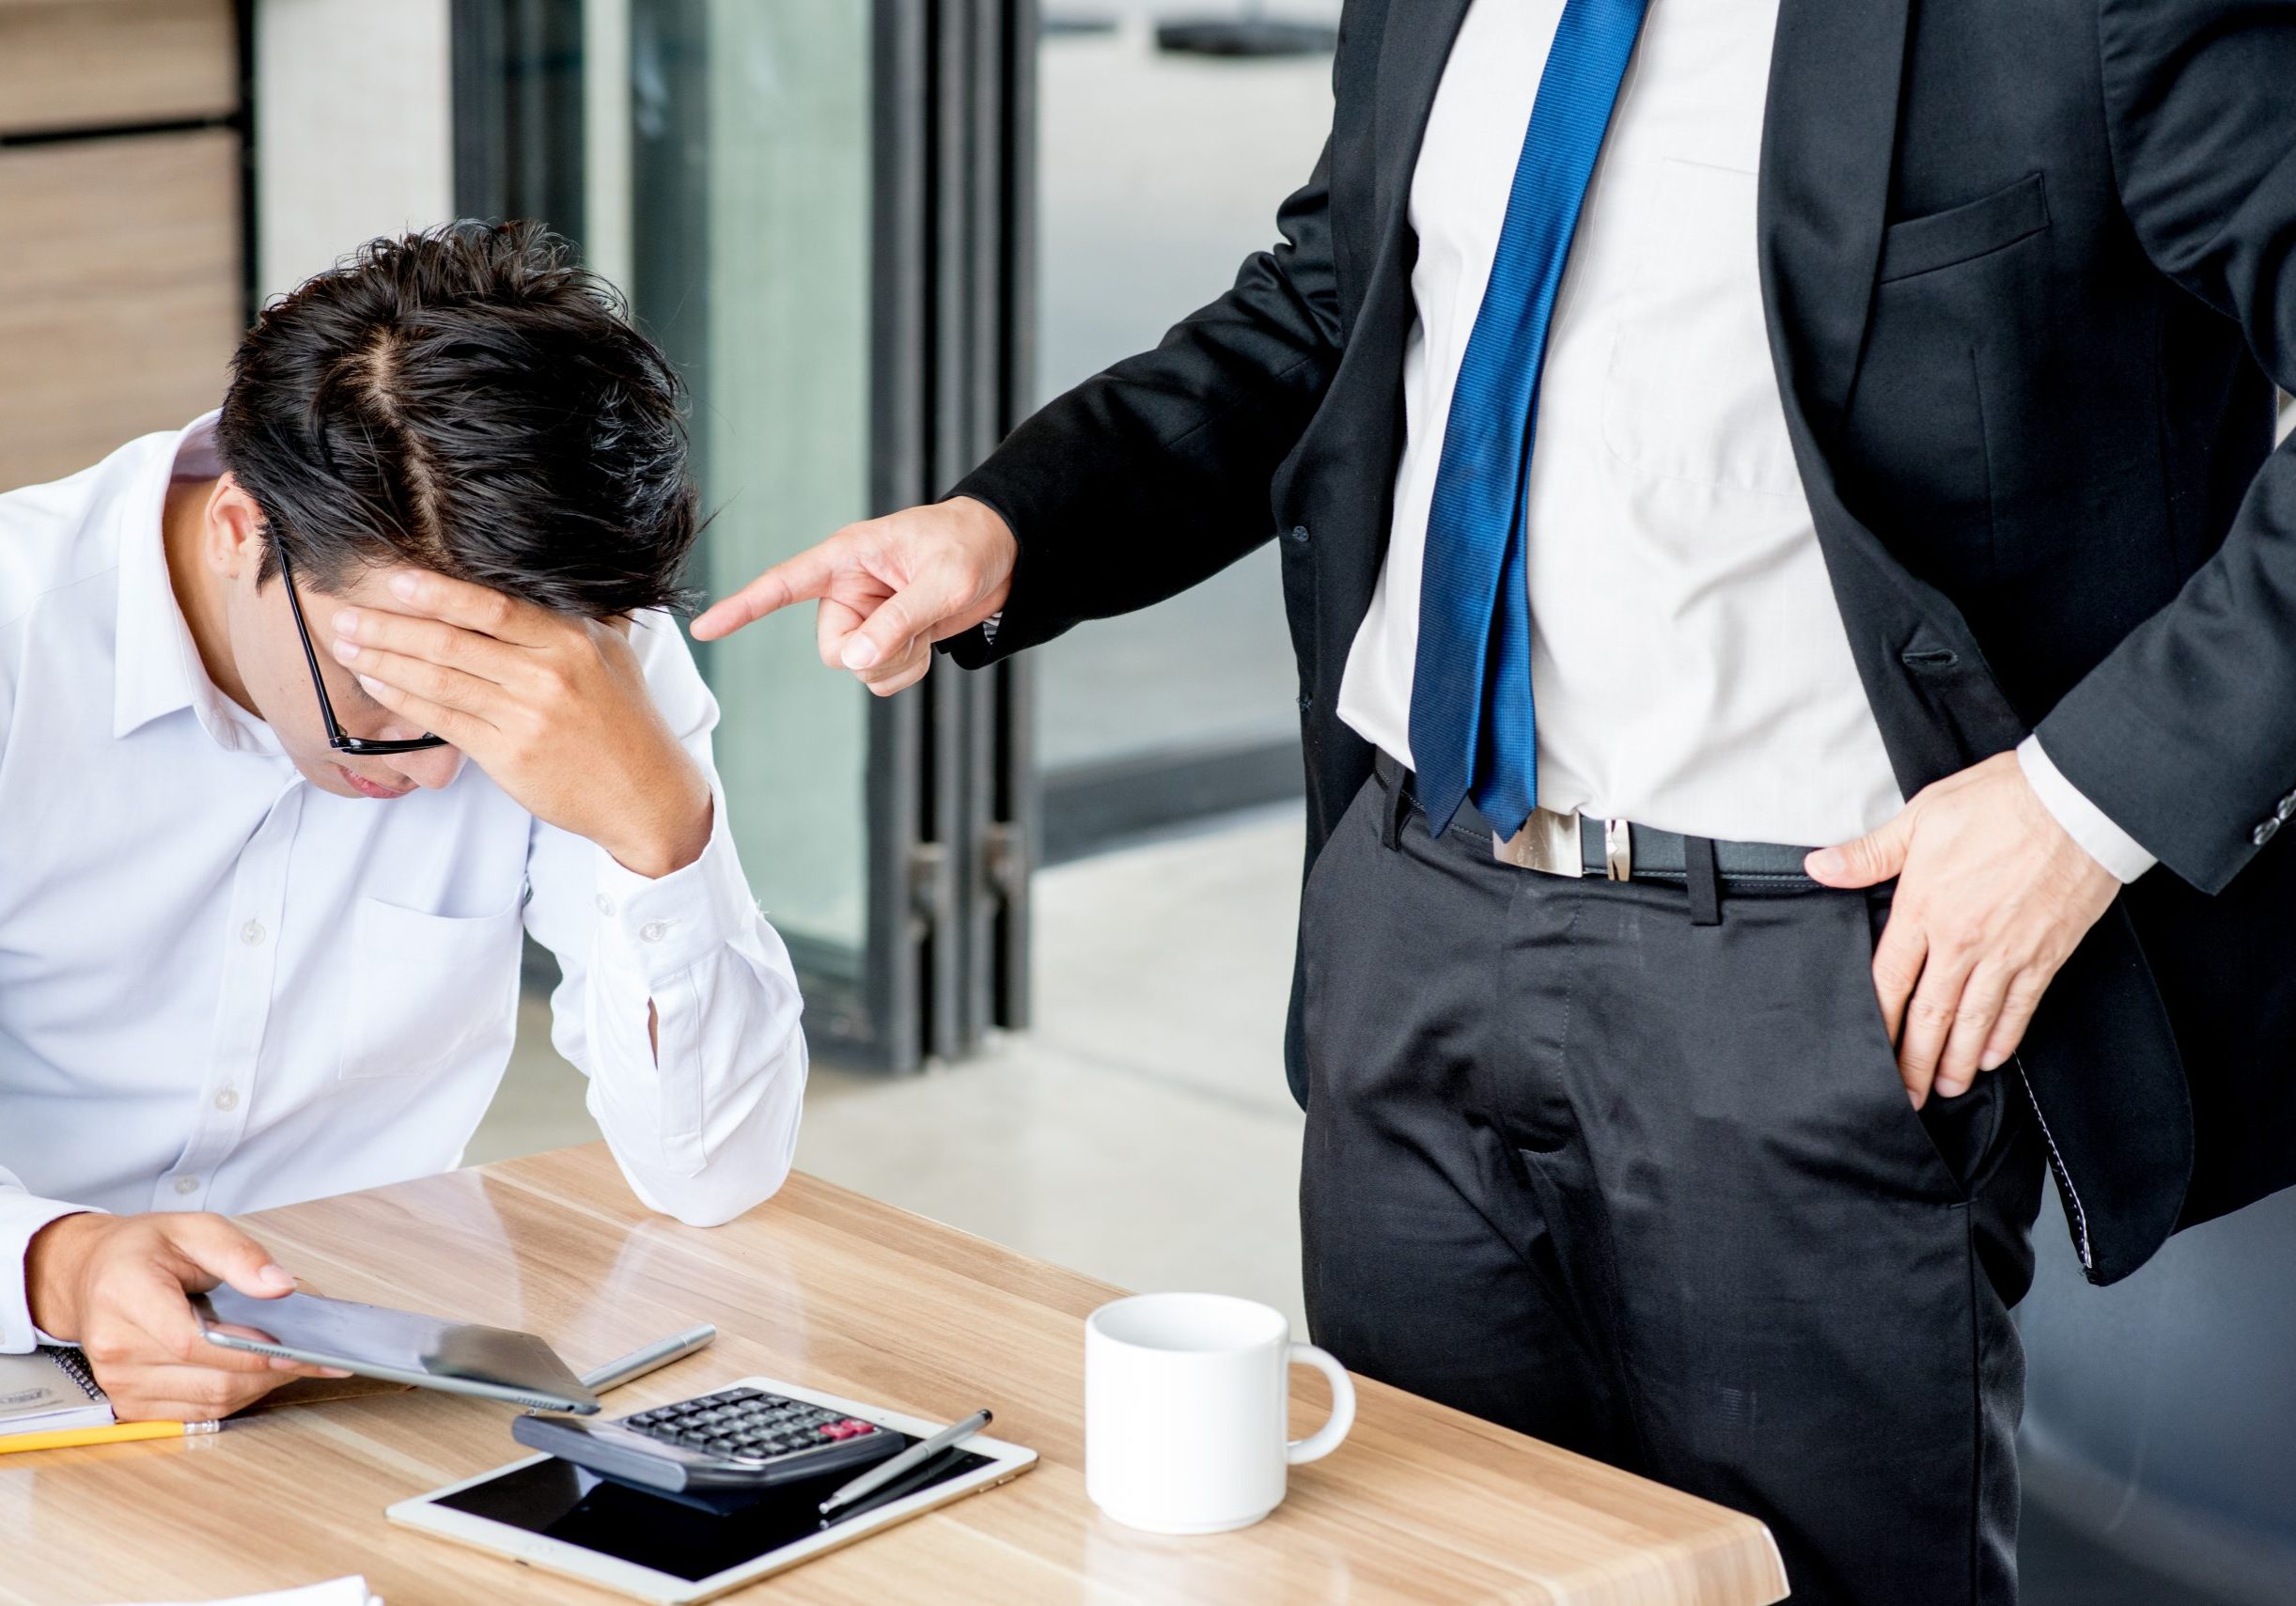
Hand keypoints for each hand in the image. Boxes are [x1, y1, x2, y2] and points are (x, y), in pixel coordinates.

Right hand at [24, 1212, 345, 1421]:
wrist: (93, 1274)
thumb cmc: (144, 1251)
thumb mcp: (196, 1229)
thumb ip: (241, 1255)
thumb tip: (282, 1286)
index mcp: (125, 1294)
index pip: (191, 1340)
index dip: (249, 1350)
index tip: (296, 1347)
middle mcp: (116, 1346)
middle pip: (209, 1377)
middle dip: (272, 1370)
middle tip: (319, 1354)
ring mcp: (120, 1382)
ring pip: (211, 1401)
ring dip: (261, 1385)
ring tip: (298, 1362)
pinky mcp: (131, 1404)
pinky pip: (198, 1413)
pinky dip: (238, 1396)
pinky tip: (261, 1374)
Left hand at [331, 574, 712, 878]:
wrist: (646, 795)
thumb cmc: (627, 725)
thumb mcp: (613, 657)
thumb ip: (576, 621)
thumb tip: (553, 577)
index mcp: (572, 640)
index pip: (493, 606)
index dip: (437, 591)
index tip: (393, 580)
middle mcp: (549, 674)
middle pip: (452, 641)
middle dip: (389, 626)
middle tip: (346, 613)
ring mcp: (527, 716)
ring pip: (439, 679)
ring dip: (383, 661)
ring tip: (347, 645)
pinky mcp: (509, 755)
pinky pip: (443, 720)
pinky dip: (402, 700)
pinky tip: (375, 685)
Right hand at [690, 497, 1016, 696]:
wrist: (1002, 554)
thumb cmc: (968, 548)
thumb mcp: (941, 582)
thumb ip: (898, 621)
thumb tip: (855, 660)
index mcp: (846, 558)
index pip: (782, 584)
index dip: (742, 607)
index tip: (703, 630)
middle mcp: (846, 590)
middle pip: (834, 651)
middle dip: (874, 655)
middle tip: (913, 632)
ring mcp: (863, 617)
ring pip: (857, 669)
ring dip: (896, 664)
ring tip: (926, 630)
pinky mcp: (883, 638)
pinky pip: (880, 678)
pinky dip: (906, 671)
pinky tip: (926, 644)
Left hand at [1805, 751, 2119, 1107]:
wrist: (2079, 801)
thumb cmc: (2000, 801)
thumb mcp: (1922, 816)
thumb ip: (1870, 853)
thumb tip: (1819, 867)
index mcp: (1923, 907)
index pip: (1889, 979)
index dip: (1877, 1020)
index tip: (1868, 1052)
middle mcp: (1961, 940)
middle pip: (1930, 1013)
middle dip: (1915, 1060)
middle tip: (1904, 1096)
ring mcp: (2005, 952)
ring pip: (1974, 1020)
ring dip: (1957, 1061)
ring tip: (1944, 1089)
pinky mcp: (2045, 954)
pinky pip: (2020, 1007)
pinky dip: (2004, 1037)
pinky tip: (1992, 1058)